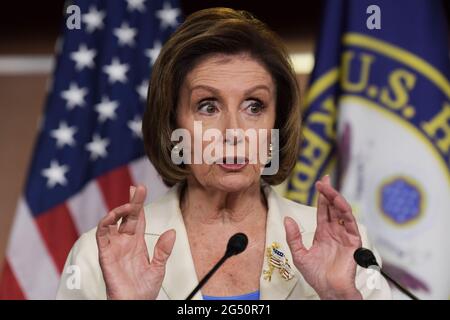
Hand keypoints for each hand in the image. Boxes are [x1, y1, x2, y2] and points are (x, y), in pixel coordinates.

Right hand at [96, 185, 175, 299]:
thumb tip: (171, 231)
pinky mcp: (105, 254)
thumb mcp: (159, 267)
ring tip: (129, 205)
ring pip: (112, 222)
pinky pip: (102, 236)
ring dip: (119, 211)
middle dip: (132, 201)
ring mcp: (114, 247)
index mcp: (137, 243)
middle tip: (138, 188)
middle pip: (126, 216)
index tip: (140, 188)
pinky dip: (105, 224)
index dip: (138, 204)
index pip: (137, 218)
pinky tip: (112, 216)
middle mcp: (124, 242)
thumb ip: (163, 250)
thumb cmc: (144, 289)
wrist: (134, 304)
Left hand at [284, 175, 361, 299]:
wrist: (328, 289)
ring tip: (328, 188)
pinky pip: (350, 223)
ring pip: (341, 212)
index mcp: (323, 233)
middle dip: (328, 192)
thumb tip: (287, 219)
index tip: (319, 183)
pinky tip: (339, 202)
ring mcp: (344, 235)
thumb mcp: (299, 254)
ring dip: (336, 198)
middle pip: (332, 207)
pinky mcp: (353, 241)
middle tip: (323, 180)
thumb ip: (293, 236)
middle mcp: (334, 231)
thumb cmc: (316, 275)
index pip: (323, 210)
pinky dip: (345, 211)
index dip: (321, 196)